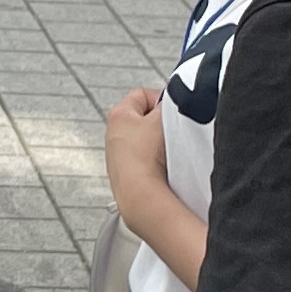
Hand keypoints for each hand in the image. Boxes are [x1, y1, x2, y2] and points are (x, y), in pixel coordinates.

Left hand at [103, 84, 168, 222]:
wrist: (140, 197)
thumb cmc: (146, 156)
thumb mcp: (164, 119)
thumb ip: (171, 103)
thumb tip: (177, 99)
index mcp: (118, 115)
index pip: (143, 94)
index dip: (162, 99)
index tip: (175, 109)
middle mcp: (113, 135)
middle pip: (144, 119)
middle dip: (161, 123)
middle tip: (175, 130)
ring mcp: (118, 158)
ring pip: (146, 143)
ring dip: (160, 146)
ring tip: (171, 152)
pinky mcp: (126, 178)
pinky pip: (147, 163)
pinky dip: (157, 164)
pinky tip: (166, 169)